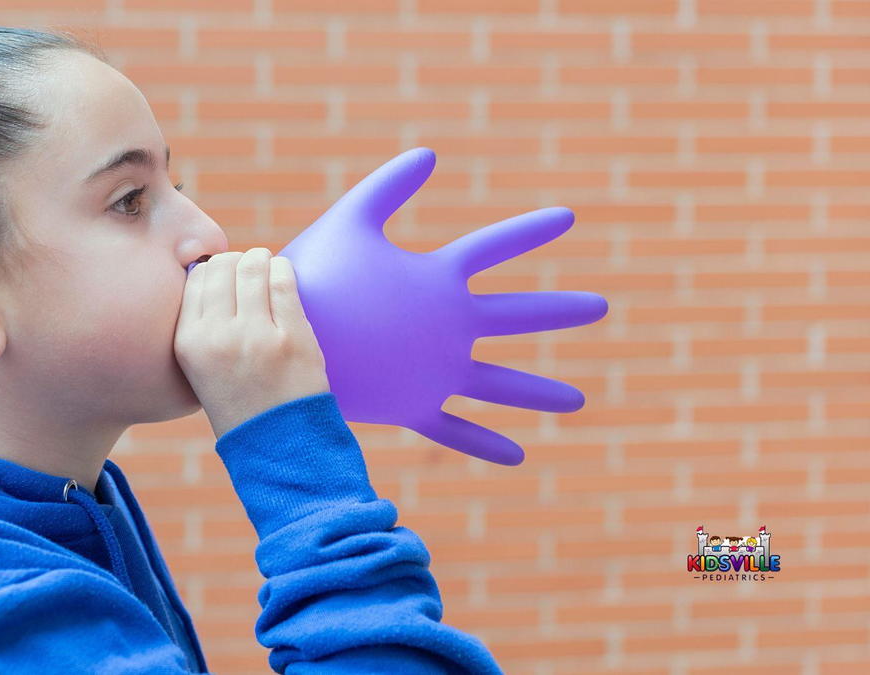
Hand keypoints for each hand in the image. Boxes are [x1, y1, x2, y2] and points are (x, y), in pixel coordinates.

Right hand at [174, 248, 330, 439]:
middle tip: (250, 272)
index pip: (194, 279)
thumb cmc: (242, 401)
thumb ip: (203, 325)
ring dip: (262, 260)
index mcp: (188, 343)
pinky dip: (284, 270)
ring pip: (253, 266)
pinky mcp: (291, 336)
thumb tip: (216, 270)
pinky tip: (283, 276)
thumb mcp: (201, 368)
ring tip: (267, 268)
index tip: (227, 279)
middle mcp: (216, 336)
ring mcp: (255, 335)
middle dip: (237, 262)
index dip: (213, 270)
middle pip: (222, 267)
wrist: (279, 444)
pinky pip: (284, 280)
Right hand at [277, 147, 608, 464]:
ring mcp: (438, 372)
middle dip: (560, 310)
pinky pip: (457, 430)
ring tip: (577, 402)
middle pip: (519, 315)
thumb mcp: (349, 220)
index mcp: (440, 281)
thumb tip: (429, 152)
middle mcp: (453, 328)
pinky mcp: (415, 407)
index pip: (495, 246)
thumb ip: (388, 186)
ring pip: (502, 386)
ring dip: (540, 393)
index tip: (567, 217)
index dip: (530, 229)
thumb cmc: (314, 275)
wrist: (284, 342)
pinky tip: (517, 456)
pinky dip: (485, 444)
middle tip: (598, 308)